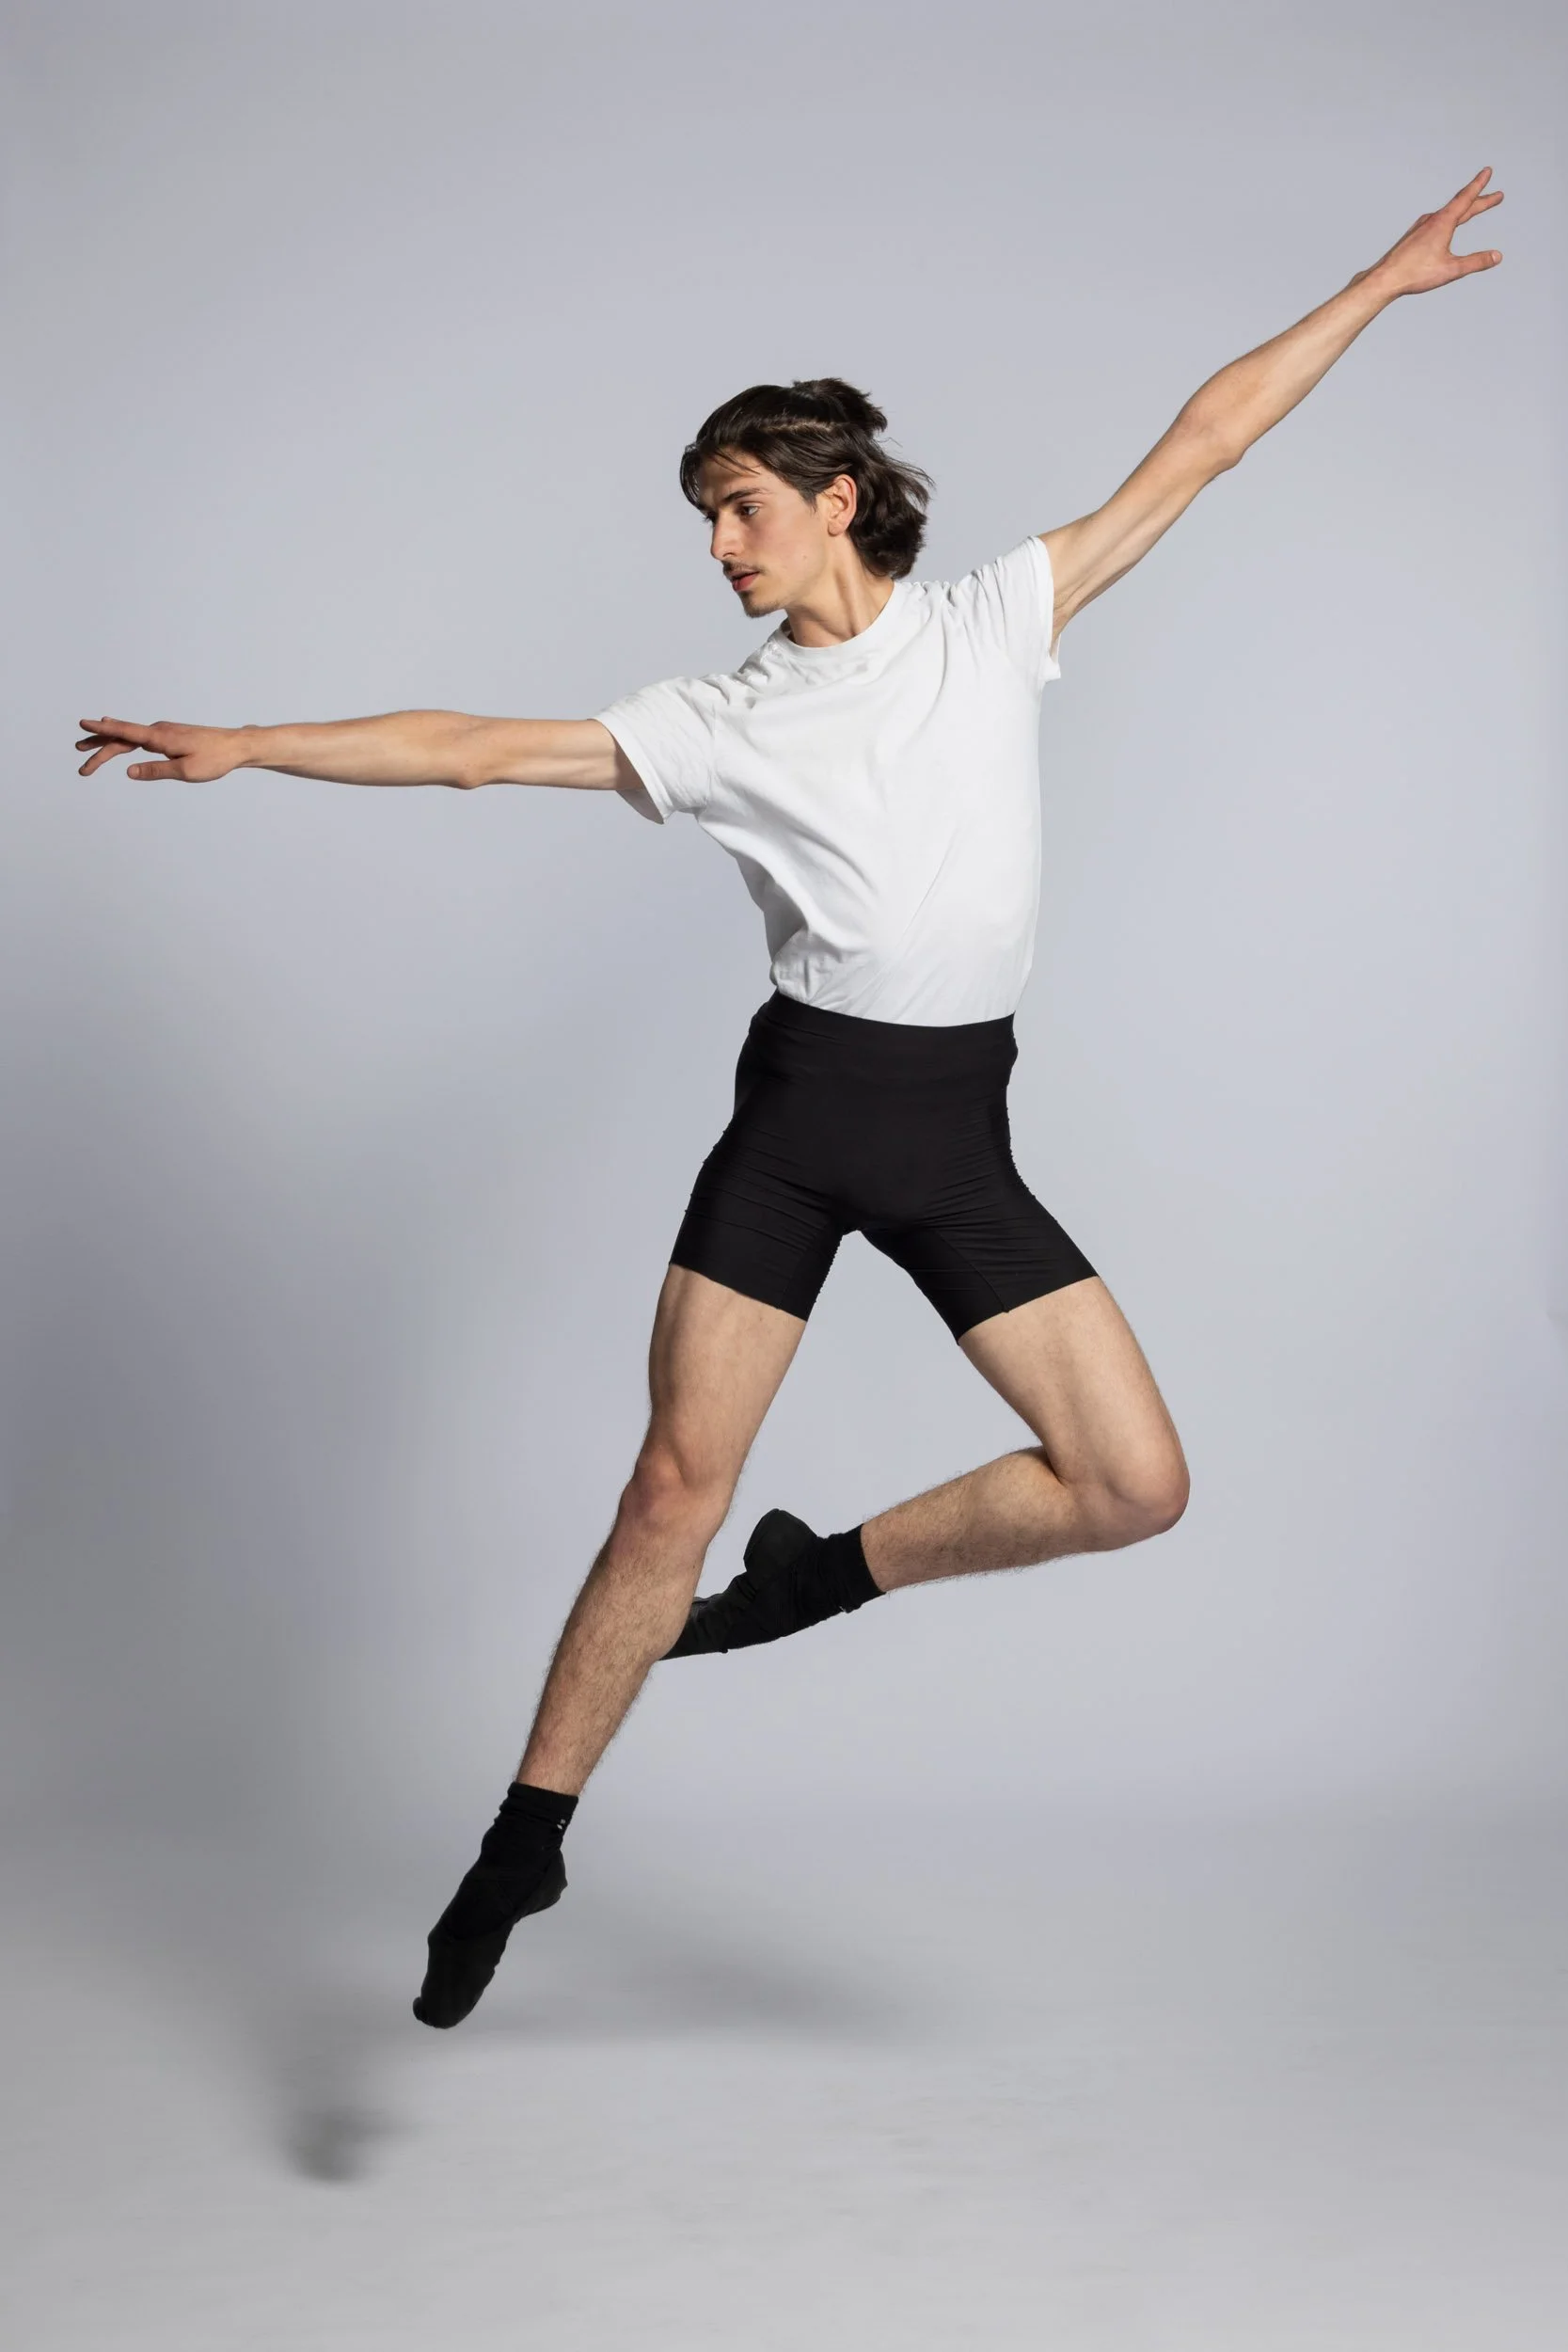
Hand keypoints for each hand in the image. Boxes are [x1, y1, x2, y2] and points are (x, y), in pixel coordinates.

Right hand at [75, 717, 246, 781]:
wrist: (235, 746)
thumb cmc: (214, 759)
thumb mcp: (185, 772)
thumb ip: (155, 771)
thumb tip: (129, 772)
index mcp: (160, 737)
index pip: (125, 732)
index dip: (102, 730)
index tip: (81, 723)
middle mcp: (158, 731)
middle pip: (121, 738)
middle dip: (99, 749)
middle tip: (82, 766)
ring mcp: (163, 732)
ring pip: (129, 738)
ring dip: (108, 746)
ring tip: (88, 753)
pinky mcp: (168, 737)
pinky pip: (140, 738)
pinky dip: (124, 741)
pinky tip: (116, 738)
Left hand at [1360, 167, 1503, 300]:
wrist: (1385, 278)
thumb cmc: (1414, 274)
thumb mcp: (1451, 269)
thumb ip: (1476, 262)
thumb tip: (1497, 257)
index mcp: (1442, 223)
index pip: (1465, 198)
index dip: (1479, 184)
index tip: (1487, 171)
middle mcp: (1432, 220)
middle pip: (1461, 205)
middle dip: (1480, 200)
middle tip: (1497, 195)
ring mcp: (1422, 226)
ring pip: (1449, 213)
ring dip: (1465, 209)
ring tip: (1475, 207)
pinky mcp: (1415, 235)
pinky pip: (1437, 221)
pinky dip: (1450, 218)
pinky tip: (1448, 224)